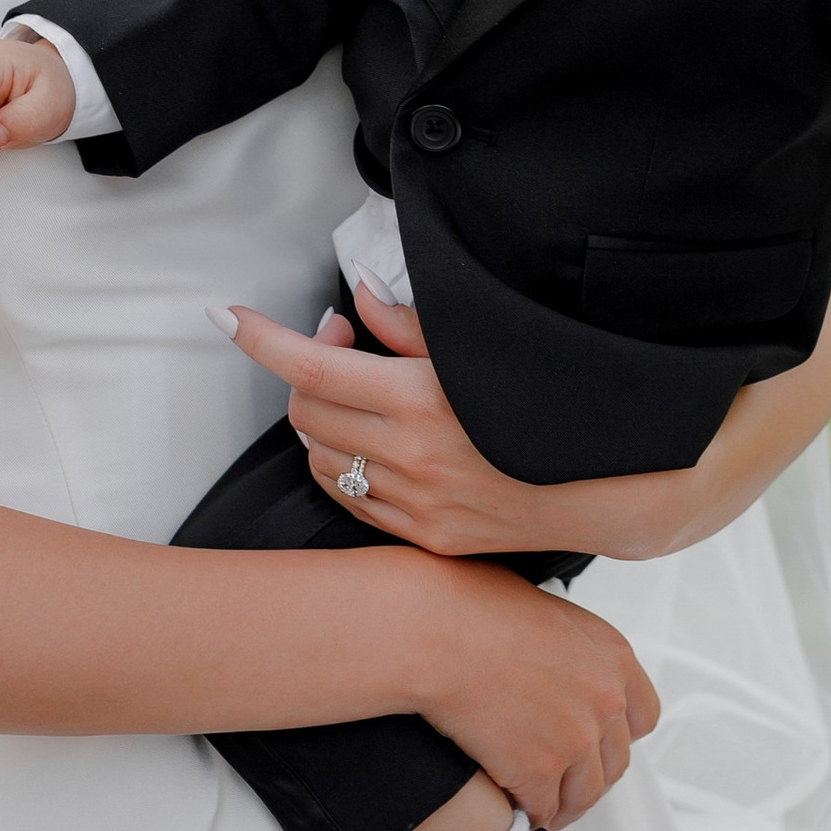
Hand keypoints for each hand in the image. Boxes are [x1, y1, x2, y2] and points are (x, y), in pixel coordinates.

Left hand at [218, 286, 580, 556]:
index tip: (228, 318)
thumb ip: (409, 324)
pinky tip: (374, 445)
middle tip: (343, 345)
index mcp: (422, 398)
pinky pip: (350, 499)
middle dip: (307, 372)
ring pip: (320, 458)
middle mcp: (411, 455)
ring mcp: (415, 503)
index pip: (310, 365)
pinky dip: (345, 465)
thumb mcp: (478, 350)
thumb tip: (357, 294)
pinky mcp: (424, 536)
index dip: (260, 338)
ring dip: (323, 423)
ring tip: (363, 400)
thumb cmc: (542, 404)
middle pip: (306, 410)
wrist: (601, 486)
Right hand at [403, 558, 661, 827]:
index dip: (618, 735)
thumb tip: (559, 658)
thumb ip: (571, 643)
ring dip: (563, 804)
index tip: (599, 743)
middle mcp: (605, 700)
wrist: (434, 631)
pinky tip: (515, 808)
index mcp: (612, 655)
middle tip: (564, 778)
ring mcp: (576, 739)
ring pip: (584, 795)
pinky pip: (543, 809)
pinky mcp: (539, 770)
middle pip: (615, 761)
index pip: (644, 715)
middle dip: (589, 774)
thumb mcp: (545, 608)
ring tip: (542, 805)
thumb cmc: (470, 606)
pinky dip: (530, 814)